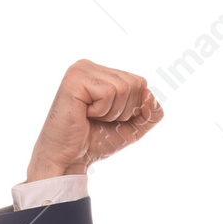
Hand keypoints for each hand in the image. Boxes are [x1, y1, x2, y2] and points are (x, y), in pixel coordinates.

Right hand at [26, 59, 162, 180]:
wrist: (70, 157)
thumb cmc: (97, 140)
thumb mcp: (134, 127)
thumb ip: (151, 112)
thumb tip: (149, 94)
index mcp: (102, 72)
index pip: (141, 83)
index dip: (134, 108)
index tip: (111, 118)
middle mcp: (90, 66)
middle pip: (136, 83)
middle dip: (125, 110)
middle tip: (100, 119)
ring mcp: (81, 70)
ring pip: (124, 87)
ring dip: (112, 112)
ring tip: (92, 117)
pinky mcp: (74, 79)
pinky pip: (109, 92)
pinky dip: (102, 111)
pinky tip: (85, 114)